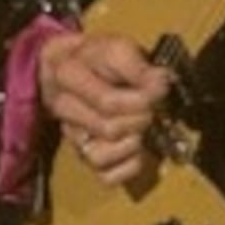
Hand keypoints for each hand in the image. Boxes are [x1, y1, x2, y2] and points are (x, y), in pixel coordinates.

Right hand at [39, 28, 169, 189]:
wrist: (67, 67)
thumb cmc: (96, 59)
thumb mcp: (115, 48)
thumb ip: (136, 65)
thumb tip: (160, 84)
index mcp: (69, 76)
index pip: (107, 101)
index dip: (142, 99)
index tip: (159, 89)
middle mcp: (64, 108)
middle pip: (108, 129)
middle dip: (140, 119)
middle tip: (151, 107)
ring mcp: (71, 135)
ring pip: (100, 157)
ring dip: (131, 145)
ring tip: (141, 128)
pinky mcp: (83, 156)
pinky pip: (106, 177)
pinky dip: (129, 167)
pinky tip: (137, 149)